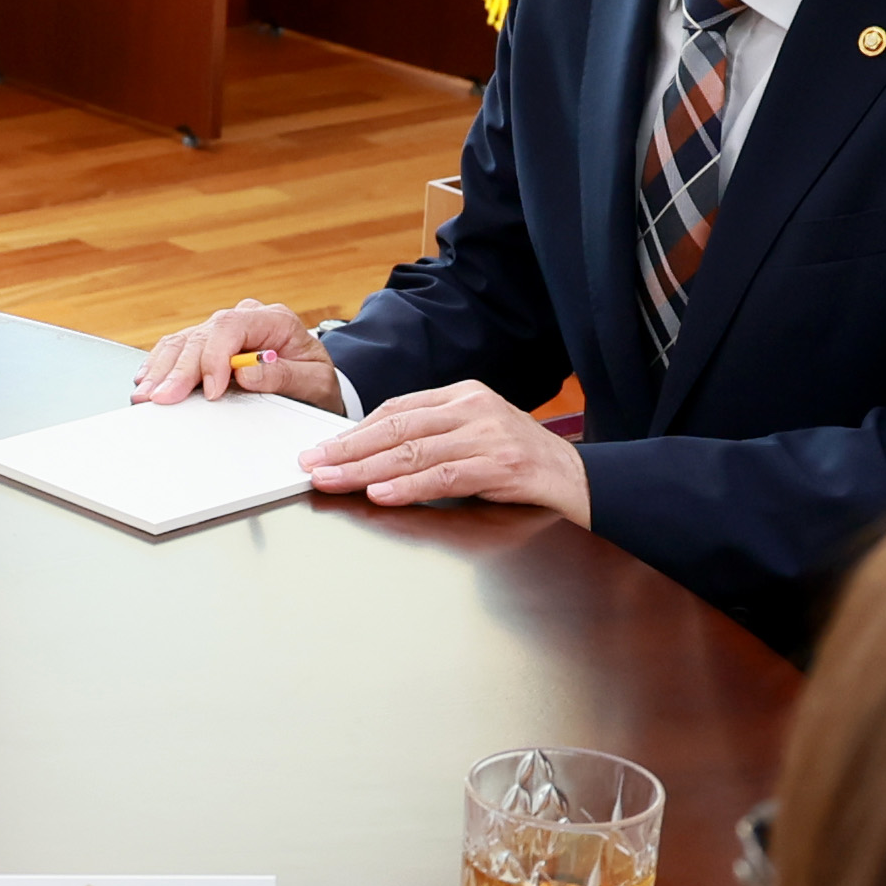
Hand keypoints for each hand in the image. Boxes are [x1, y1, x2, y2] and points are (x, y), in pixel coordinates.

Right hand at [133, 299, 341, 409]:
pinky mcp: (210, 345)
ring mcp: (225, 331)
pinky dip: (161, 365)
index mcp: (274, 320)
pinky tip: (149, 379)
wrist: (314, 385)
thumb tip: (248, 372)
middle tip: (163, 397)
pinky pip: (179, 348)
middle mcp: (246, 319)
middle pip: (202, 335)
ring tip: (147, 393)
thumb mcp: (315, 383)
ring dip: (163, 368)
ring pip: (184, 340)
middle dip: (179, 369)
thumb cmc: (315, 382)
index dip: (214, 358)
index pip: (232, 327)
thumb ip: (284, 376)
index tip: (210, 390)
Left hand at [300, 379, 589, 526]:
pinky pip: (443, 476)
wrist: (572, 474)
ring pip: (414, 452)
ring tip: (334, 479)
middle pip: (397, 429)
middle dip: (348, 449)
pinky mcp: (498, 465)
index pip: (396, 409)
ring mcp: (487, 435)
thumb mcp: (473, 431)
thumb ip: (431, 434)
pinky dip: (408, 485)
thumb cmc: (517, 457)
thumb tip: (371, 450)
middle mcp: (472, 408)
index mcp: (462, 394)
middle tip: (314, 463)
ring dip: (366, 469)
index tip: (323, 447)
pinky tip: (381, 492)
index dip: (355, 430)